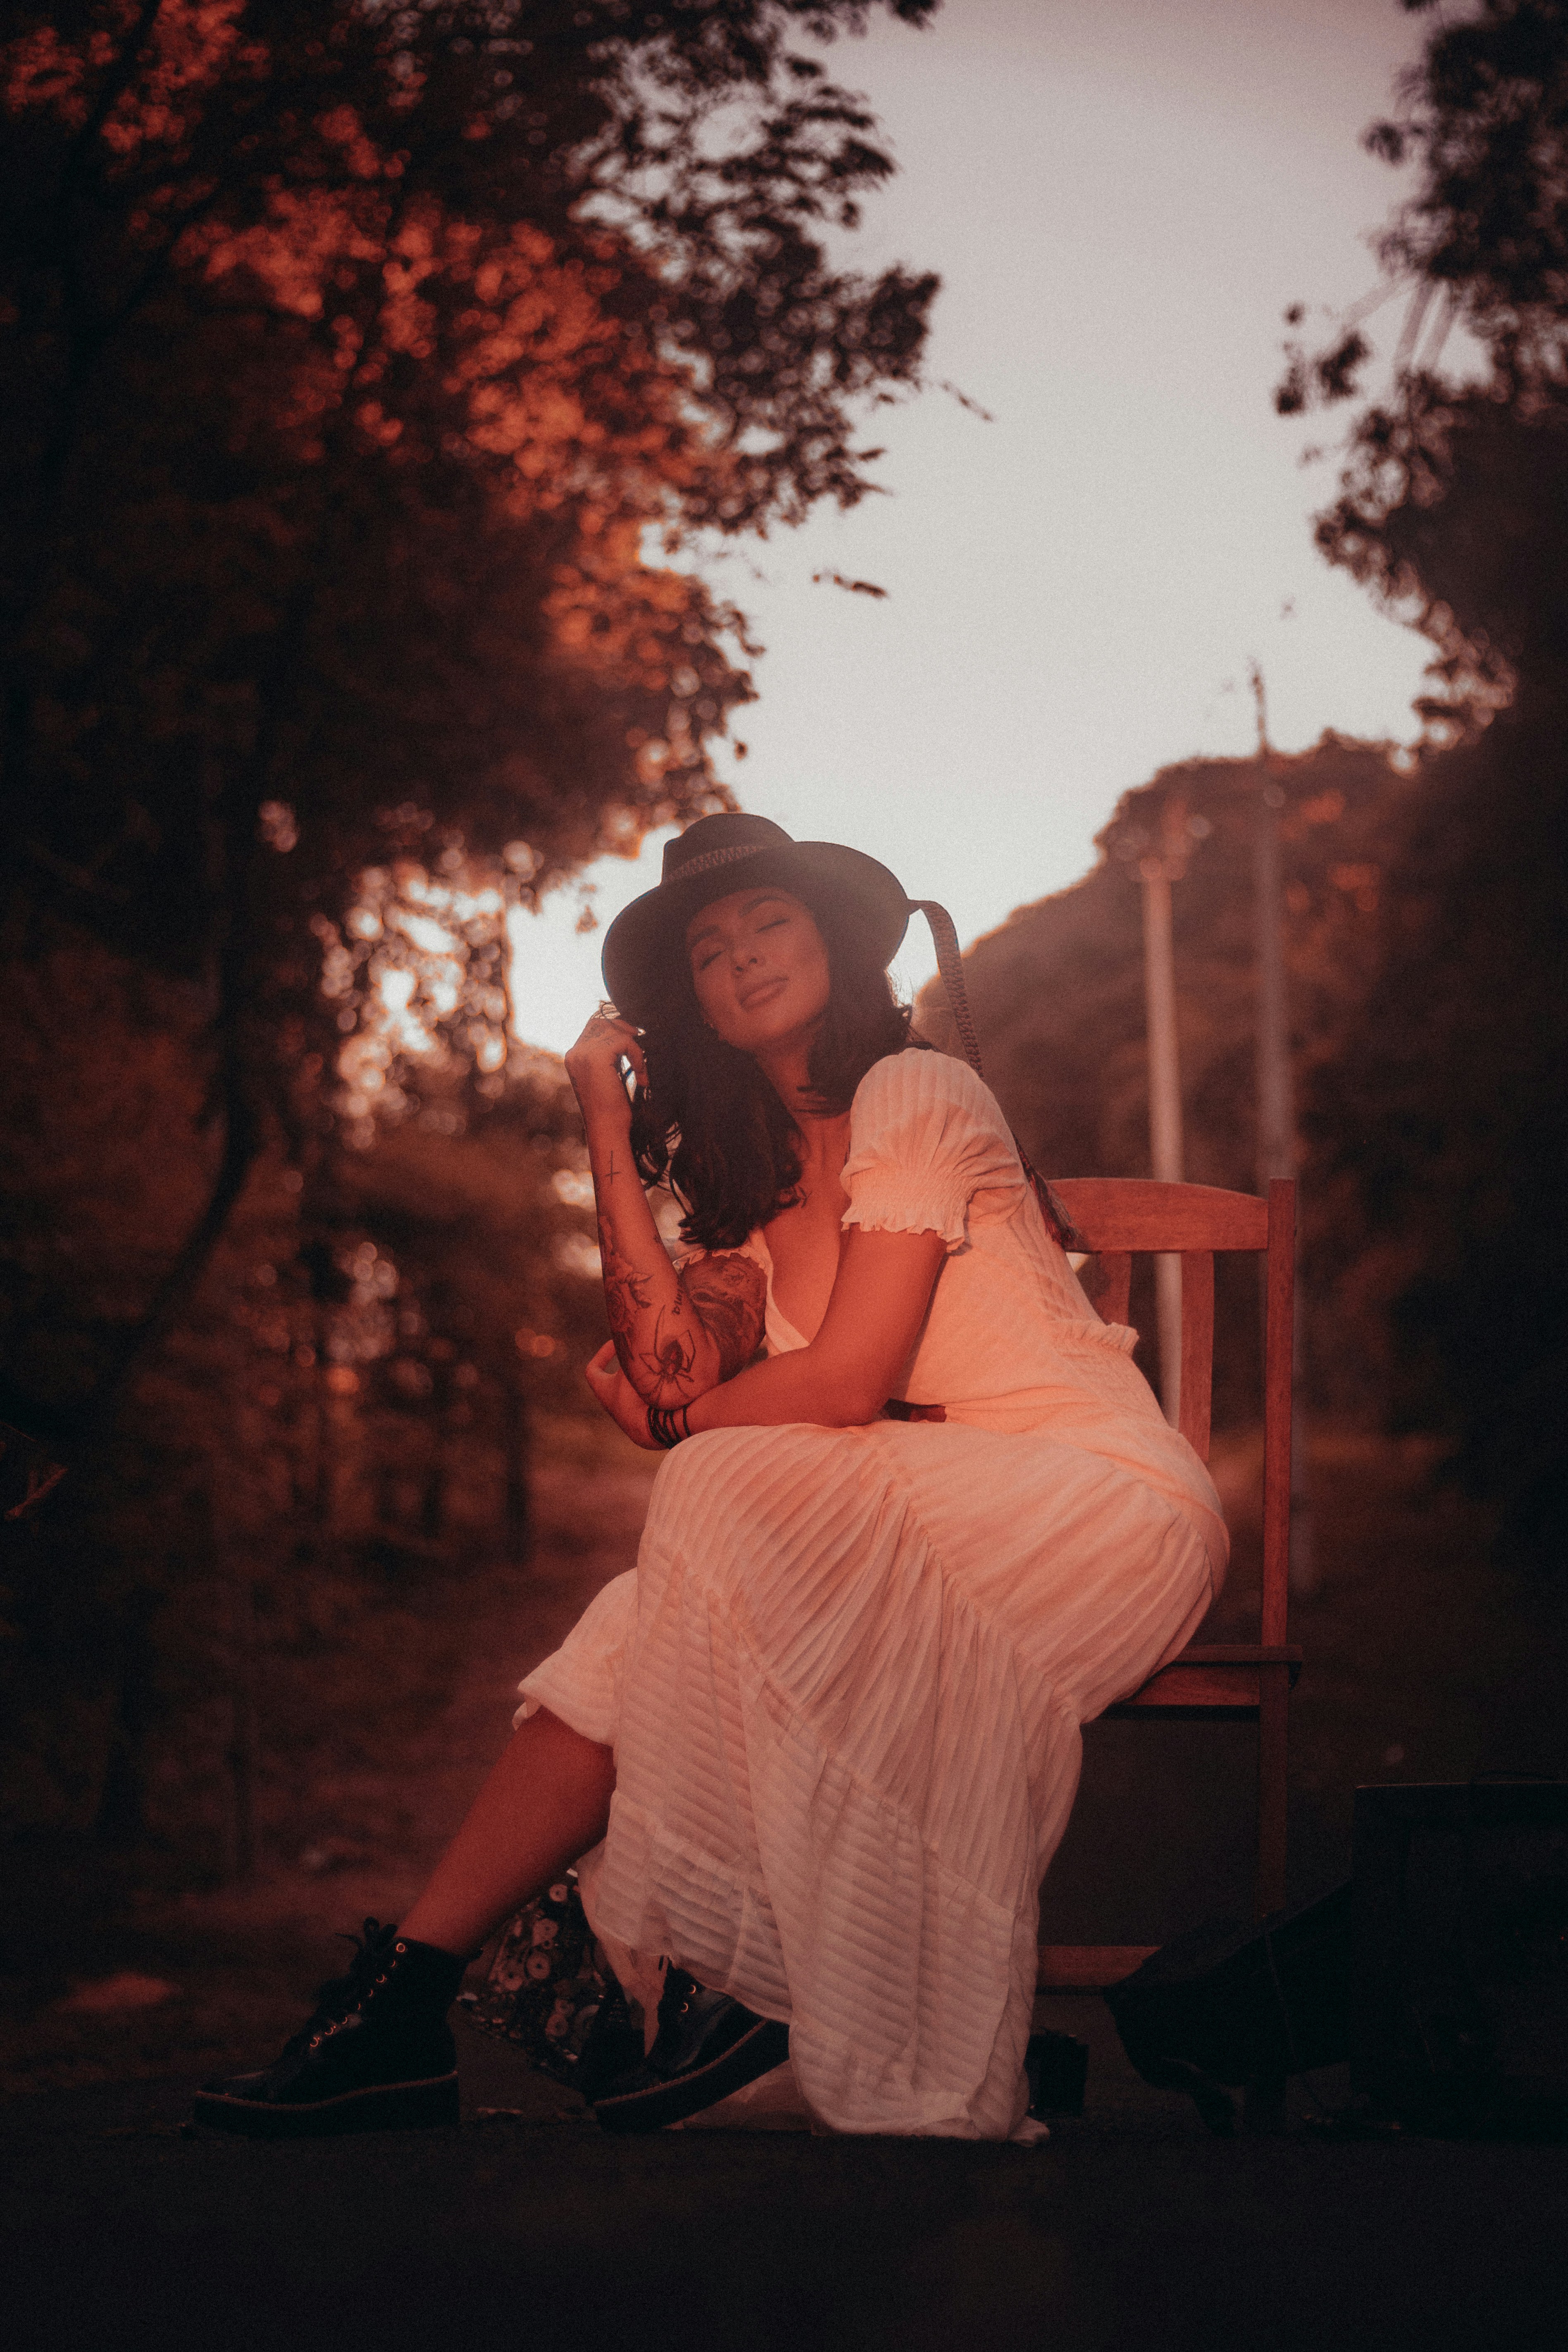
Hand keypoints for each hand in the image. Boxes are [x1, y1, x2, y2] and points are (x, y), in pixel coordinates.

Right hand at [564, 1005, 646, 1130]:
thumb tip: (627, 1034)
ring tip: (640, 1070)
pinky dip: (638, 1056)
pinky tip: (641, 1076)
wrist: (607, 1129)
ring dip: (633, 1046)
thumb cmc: (611, 1109)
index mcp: (574, 1057)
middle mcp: (575, 1053)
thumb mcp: (607, 1077)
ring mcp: (583, 1053)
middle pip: (602, 1021)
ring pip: (615, 1029)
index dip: (616, 1030)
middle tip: (638, 1052)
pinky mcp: (597, 1056)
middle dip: (624, 1031)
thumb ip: (609, 1057)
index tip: (633, 1046)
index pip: (594, 1027)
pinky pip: (625, 1041)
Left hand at [585, 1341, 658, 1448]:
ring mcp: (629, 1416)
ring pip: (635, 1391)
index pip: (592, 1370)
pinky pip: (651, 1401)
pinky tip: (672, 1384)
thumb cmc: (637, 1395)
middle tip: (644, 1356)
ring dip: (646, 1379)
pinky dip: (658, 1390)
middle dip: (629, 1366)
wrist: (654, 1428)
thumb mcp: (631, 1366)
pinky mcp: (647, 1422)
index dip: (602, 1354)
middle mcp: (614, 1405)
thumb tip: (637, 1331)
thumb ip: (631, 1349)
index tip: (617, 1345)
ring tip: (662, 1369)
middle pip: (615, 1380)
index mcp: (604, 1391)